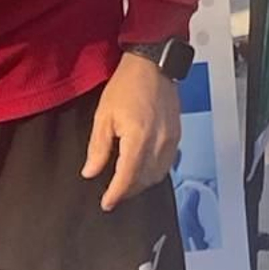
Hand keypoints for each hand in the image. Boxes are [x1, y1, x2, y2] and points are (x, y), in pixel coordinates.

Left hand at [82, 52, 180, 212]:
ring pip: (157, 175)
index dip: (116, 194)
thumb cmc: (126, 86)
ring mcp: (171, 140)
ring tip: (126, 185)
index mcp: (138, 138)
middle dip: (128, 191)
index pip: (127, 177)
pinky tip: (142, 171)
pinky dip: (154, 173)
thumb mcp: (103, 116)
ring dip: (141, 184)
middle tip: (113, 195)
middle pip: (144, 180)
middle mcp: (159, 143)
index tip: (106, 204)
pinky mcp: (177, 136)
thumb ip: (98, 148)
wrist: (153, 66)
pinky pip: (167, 164)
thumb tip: (90, 173)